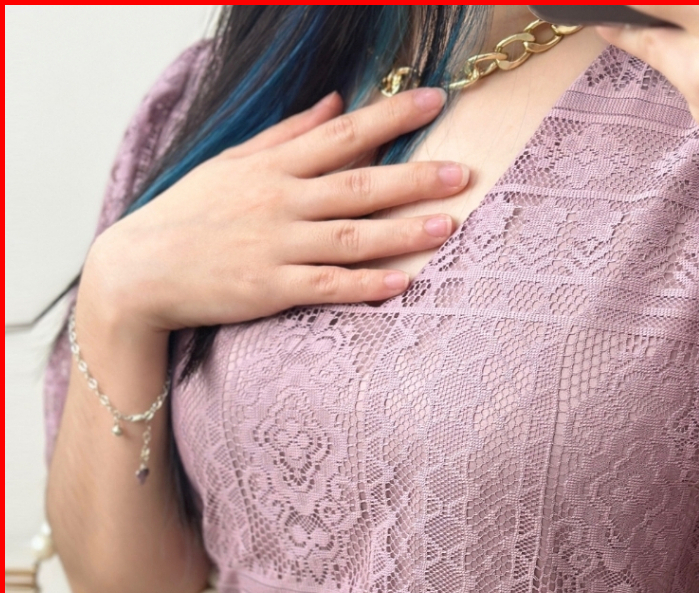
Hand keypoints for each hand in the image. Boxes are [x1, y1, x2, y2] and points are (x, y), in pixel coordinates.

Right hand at [80, 87, 469, 336]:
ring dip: (402, 232)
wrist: (139, 270)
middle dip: (413, 177)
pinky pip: (326, 285)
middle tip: (462, 174)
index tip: (435, 101)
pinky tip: (402, 283)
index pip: (343, 133)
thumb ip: (288, 134)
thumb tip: (335, 103)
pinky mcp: (269, 288)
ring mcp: (275, 245)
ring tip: (448, 226)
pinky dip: (364, 284)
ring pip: (350, 235)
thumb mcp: (233, 162)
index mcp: (273, 166)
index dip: (391, 117)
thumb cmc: (189, 214)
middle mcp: (279, 201)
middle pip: (358, 184)